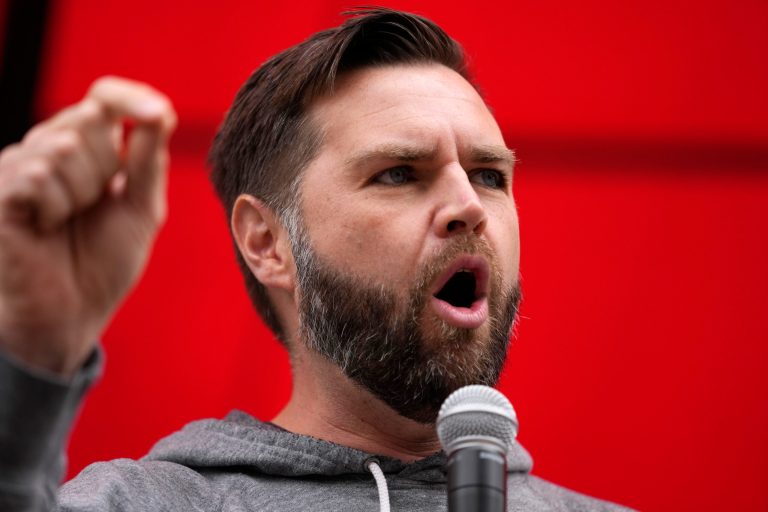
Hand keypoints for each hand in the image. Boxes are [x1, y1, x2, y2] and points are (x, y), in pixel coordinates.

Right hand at [0, 76, 175, 376]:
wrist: (74, 312)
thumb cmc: (105, 261)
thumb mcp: (141, 208)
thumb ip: (149, 161)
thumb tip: (162, 110)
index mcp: (88, 148)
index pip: (104, 98)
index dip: (130, 98)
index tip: (160, 113)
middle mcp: (49, 147)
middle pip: (90, 120)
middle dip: (108, 171)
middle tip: (93, 210)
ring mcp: (19, 166)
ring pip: (65, 146)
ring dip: (82, 194)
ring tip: (67, 223)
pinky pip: (37, 175)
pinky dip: (56, 207)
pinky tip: (45, 229)